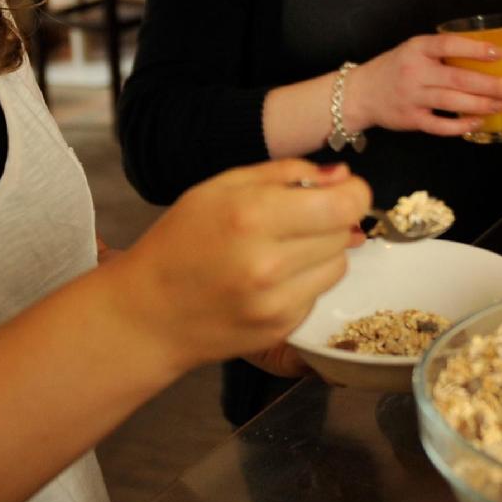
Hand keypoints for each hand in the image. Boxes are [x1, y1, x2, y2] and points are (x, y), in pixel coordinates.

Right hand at [112, 160, 368, 375]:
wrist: (148, 313)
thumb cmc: (179, 242)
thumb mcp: (220, 187)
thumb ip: (286, 173)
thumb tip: (341, 176)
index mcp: (254, 216)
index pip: (344, 203)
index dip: (353, 192)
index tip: (341, 190)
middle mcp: (269, 263)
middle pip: (343, 232)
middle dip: (330, 219)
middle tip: (296, 219)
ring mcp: (277, 302)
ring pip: (338, 266)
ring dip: (321, 253)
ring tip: (280, 249)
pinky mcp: (281, 329)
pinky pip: (317, 294)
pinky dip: (303, 283)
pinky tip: (269, 279)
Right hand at [348, 34, 501, 136]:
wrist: (359, 93)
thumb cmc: (394, 68)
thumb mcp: (413, 50)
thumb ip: (441, 52)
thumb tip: (485, 55)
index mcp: (417, 48)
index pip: (449, 44)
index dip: (475, 49)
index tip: (499, 53)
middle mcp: (415, 71)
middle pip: (459, 78)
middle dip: (491, 84)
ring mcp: (412, 97)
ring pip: (454, 102)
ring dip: (482, 104)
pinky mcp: (411, 119)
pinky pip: (440, 125)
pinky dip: (461, 125)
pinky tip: (477, 123)